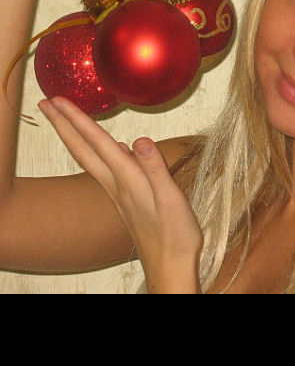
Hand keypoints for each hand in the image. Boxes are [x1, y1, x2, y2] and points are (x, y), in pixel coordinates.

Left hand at [38, 96, 203, 293]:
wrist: (170, 266)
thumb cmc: (175, 234)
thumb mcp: (171, 200)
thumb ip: (155, 169)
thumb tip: (139, 140)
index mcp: (127, 180)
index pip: (98, 143)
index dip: (78, 120)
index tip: (58, 99)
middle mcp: (117, 184)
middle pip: (83, 150)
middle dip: (63, 125)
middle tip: (46, 102)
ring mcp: (119, 193)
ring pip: (91, 159)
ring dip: (75, 137)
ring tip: (66, 120)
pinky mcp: (126, 200)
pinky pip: (106, 169)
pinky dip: (99, 153)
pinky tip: (111, 148)